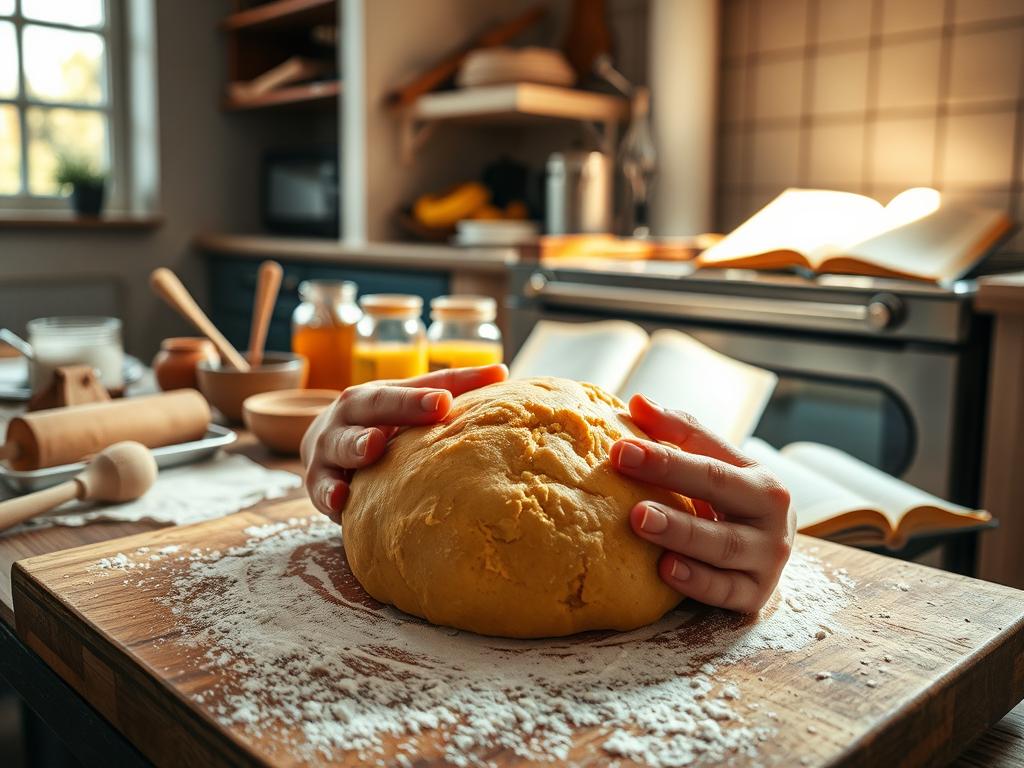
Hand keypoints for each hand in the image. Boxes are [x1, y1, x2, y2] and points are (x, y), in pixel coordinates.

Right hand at [301, 364, 507, 521]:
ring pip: (340, 446)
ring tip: (370, 448)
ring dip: (354, 447)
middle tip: (422, 411)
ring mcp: (329, 449)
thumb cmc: (380, 421)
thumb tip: (504, 373)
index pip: (402, 391)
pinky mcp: (318, 483)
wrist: (322, 445)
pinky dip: (329, 494)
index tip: (446, 402)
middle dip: (395, 410)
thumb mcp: (407, 402)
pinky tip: (341, 501)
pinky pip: (321, 489)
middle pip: (370, 408)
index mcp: (374, 396)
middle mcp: (349, 417)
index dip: (422, 396)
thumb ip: (451, 387)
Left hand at [610, 394, 794, 612]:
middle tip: (627, 469)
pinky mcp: (755, 596)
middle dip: (673, 478)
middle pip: (719, 492)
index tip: (620, 448)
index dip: (663, 453)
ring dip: (681, 532)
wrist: (768, 557)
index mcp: (760, 480)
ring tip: (642, 520)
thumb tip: (637, 402)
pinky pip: (725, 591)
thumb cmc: (732, 505)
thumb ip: (677, 434)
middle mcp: (772, 517)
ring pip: (722, 545)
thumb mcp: (715, 468)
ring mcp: (768, 559)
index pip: (707, 459)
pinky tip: (665, 569)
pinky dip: (697, 581)